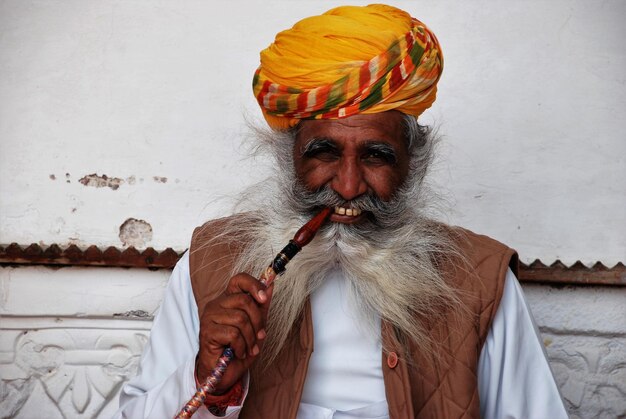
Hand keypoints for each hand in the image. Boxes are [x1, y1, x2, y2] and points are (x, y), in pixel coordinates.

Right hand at [196, 273, 272, 393]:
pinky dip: (241, 346)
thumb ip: (262, 306)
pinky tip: (238, 352)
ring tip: (248, 348)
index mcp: (228, 299)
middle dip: (257, 321)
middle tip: (259, 336)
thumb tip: (271, 285)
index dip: (254, 285)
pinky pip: (233, 334)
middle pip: (244, 301)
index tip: (264, 298)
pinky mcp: (207, 331)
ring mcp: (209, 317)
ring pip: (240, 319)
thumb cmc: (238, 348)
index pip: (239, 280)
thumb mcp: (256, 326)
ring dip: (250, 338)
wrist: (223, 373)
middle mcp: (216, 304)